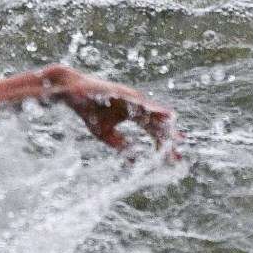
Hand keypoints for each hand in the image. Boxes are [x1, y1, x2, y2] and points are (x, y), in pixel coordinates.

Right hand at [42, 65, 178, 152]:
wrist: (72, 93)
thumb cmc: (90, 111)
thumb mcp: (106, 135)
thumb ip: (122, 145)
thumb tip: (135, 162)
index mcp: (134, 114)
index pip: (153, 131)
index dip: (164, 143)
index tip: (175, 158)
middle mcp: (135, 105)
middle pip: (156, 121)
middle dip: (168, 135)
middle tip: (180, 148)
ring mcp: (129, 97)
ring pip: (150, 109)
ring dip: (163, 118)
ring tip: (175, 126)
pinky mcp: (119, 91)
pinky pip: (136, 100)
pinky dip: (147, 106)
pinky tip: (157, 110)